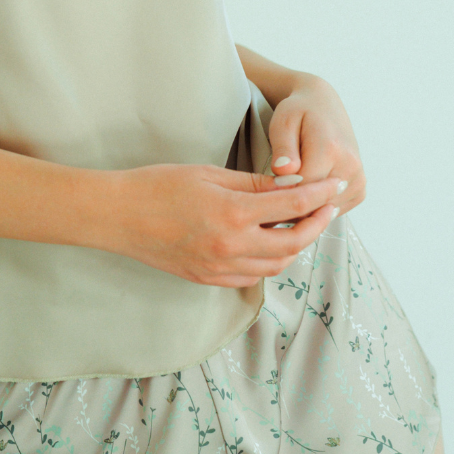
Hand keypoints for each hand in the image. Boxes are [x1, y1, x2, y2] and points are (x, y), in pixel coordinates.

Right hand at [109, 163, 346, 287]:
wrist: (118, 216)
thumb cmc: (158, 185)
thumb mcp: (209, 174)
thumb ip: (253, 184)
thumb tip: (289, 185)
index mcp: (233, 213)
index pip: (294, 204)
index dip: (321, 194)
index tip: (336, 185)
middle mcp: (231, 246)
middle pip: (294, 241)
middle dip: (317, 224)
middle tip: (327, 207)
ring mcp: (220, 268)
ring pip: (277, 264)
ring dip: (295, 245)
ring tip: (301, 224)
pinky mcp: (209, 279)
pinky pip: (253, 276)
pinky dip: (269, 260)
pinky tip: (269, 242)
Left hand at [266, 75, 365, 216]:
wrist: (323, 105)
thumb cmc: (299, 112)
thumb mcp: (283, 122)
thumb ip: (283, 148)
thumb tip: (284, 171)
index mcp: (330, 149)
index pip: (302, 190)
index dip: (280, 192)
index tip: (267, 183)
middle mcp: (350, 166)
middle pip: (314, 203)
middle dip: (291, 201)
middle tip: (275, 187)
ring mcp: (358, 179)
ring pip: (324, 210)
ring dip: (305, 206)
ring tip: (291, 185)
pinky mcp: (360, 189)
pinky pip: (335, 210)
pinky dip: (319, 206)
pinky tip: (307, 189)